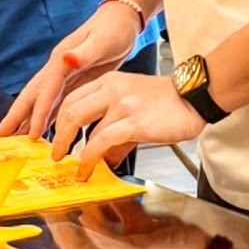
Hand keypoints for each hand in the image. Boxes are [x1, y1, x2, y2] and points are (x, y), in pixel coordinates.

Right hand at [1, 3, 146, 140]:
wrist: (122, 19)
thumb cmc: (114, 29)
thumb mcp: (102, 40)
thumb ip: (84, 52)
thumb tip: (66, 58)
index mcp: (61, 60)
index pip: (45, 90)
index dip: (38, 113)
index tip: (32, 134)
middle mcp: (57, 69)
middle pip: (32, 95)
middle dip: (16, 116)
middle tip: (1, 137)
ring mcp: (63, 76)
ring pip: (39, 101)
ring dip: (26, 119)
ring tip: (14, 139)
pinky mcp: (72, 81)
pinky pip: (54, 103)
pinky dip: (44, 118)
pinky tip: (39, 131)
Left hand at [46, 71, 206, 171]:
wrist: (195, 97)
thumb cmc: (168, 101)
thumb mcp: (134, 106)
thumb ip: (115, 129)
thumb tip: (105, 158)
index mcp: (108, 81)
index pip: (71, 98)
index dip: (57, 120)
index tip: (53, 137)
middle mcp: (111, 89)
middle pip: (70, 110)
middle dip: (58, 136)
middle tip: (56, 154)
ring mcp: (122, 104)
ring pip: (84, 125)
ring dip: (73, 149)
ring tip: (75, 166)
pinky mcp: (134, 122)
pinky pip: (102, 139)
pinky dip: (90, 154)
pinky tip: (88, 163)